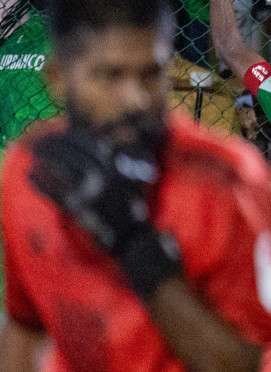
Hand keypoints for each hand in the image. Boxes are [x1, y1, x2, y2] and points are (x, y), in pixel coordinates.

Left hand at [28, 120, 182, 300]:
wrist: (133, 240)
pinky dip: (41, 182)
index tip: (61, 131)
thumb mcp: (139, 180)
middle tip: (42, 139)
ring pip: (61, 170)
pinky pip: (55, 192)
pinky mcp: (78, 209)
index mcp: (119, 169)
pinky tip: (30, 174)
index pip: (92, 146)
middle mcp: (104, 177)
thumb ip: (131, 159)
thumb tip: (123, 138)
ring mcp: (90, 193)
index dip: (74, 138)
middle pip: (73, 155)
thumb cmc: (136, 209)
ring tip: (34, 152)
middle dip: (55, 145)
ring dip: (46, 160)